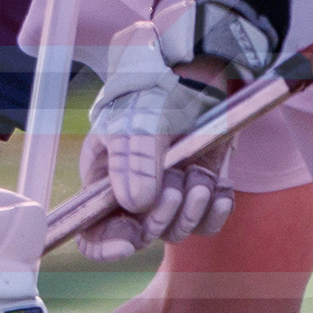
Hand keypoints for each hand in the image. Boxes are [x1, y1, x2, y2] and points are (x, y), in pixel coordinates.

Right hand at [77, 30, 233, 262]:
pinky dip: (215, 212)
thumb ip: (133, 160)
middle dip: (159, 218)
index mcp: (103, 178)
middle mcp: (133, 192)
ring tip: (198, 176)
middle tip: (175, 188)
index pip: (91, 230)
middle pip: (138, 235)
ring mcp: (168, 192)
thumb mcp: (137, 117)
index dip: (105, 244)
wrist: (201, 68)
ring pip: (175, 230)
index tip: (129, 242)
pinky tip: (220, 191)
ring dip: (190, 209)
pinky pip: (206, 223)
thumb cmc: (157, 87)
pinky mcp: (199, 189)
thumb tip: (137, 204)